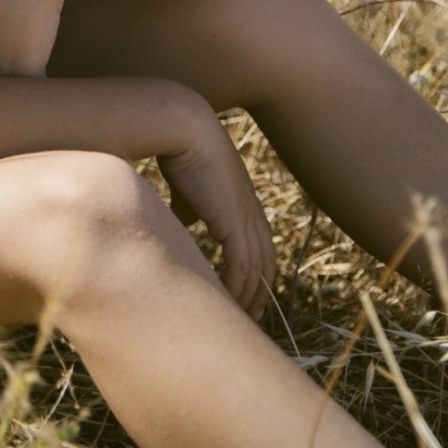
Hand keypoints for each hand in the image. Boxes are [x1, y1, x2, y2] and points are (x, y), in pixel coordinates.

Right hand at [158, 120, 274, 318]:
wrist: (185, 129)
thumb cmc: (181, 150)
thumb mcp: (187, 184)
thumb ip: (190, 205)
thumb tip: (186, 221)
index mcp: (245, 202)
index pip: (261, 244)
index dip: (256, 270)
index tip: (246, 291)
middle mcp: (252, 212)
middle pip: (266, 262)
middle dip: (260, 291)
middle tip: (251, 315)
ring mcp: (246, 218)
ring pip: (257, 270)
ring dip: (250, 296)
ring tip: (240, 318)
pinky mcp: (233, 223)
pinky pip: (241, 267)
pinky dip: (237, 288)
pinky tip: (227, 303)